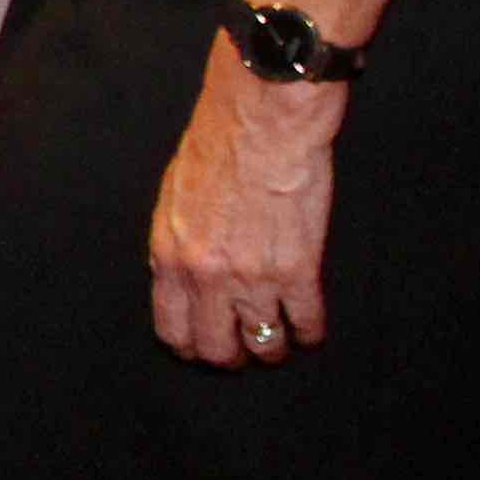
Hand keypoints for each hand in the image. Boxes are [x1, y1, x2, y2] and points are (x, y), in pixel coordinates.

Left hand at [148, 44, 341, 367]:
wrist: (261, 122)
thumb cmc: (216, 147)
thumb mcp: (173, 198)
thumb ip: (176, 243)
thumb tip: (178, 275)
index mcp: (170, 256)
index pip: (172, 329)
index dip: (190, 347)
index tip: (204, 348)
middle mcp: (206, 276)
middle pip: (217, 348)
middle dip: (231, 357)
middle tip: (244, 350)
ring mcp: (252, 277)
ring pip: (263, 344)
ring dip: (272, 348)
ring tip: (279, 341)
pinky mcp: (298, 270)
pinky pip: (305, 323)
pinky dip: (310, 333)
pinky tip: (310, 330)